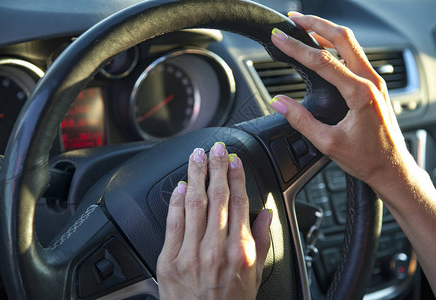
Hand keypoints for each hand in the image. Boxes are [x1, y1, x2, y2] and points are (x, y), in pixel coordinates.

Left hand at [157, 143, 271, 299]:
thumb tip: (266, 214)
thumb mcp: (256, 275)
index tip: (234, 161)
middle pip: (217, 197)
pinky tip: (180, 185)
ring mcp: (190, 253)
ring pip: (194, 203)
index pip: (240, 202)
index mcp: (240, 251)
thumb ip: (262, 241)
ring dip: (196, 175)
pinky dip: (176, 201)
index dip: (237, 177)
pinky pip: (173, 222)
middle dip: (217, 167)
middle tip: (216, 148)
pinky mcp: (169, 259)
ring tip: (197, 156)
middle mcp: (216, 248)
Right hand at [270, 13, 416, 189]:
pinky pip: (355, 56)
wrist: (392, 168)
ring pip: (351, 44)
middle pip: (343, 38)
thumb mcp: (328, 142)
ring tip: (305, 28)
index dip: (297, 48)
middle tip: (294, 19)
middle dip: (316, 25)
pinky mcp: (374, 86)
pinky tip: (325, 47)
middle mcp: (371, 81)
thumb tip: (278, 103)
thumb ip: (301, 120)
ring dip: (327, 32)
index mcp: (360, 93)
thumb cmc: (366, 158)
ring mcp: (375, 81)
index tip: (279, 38)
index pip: (323, 61)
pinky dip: (337, 46)